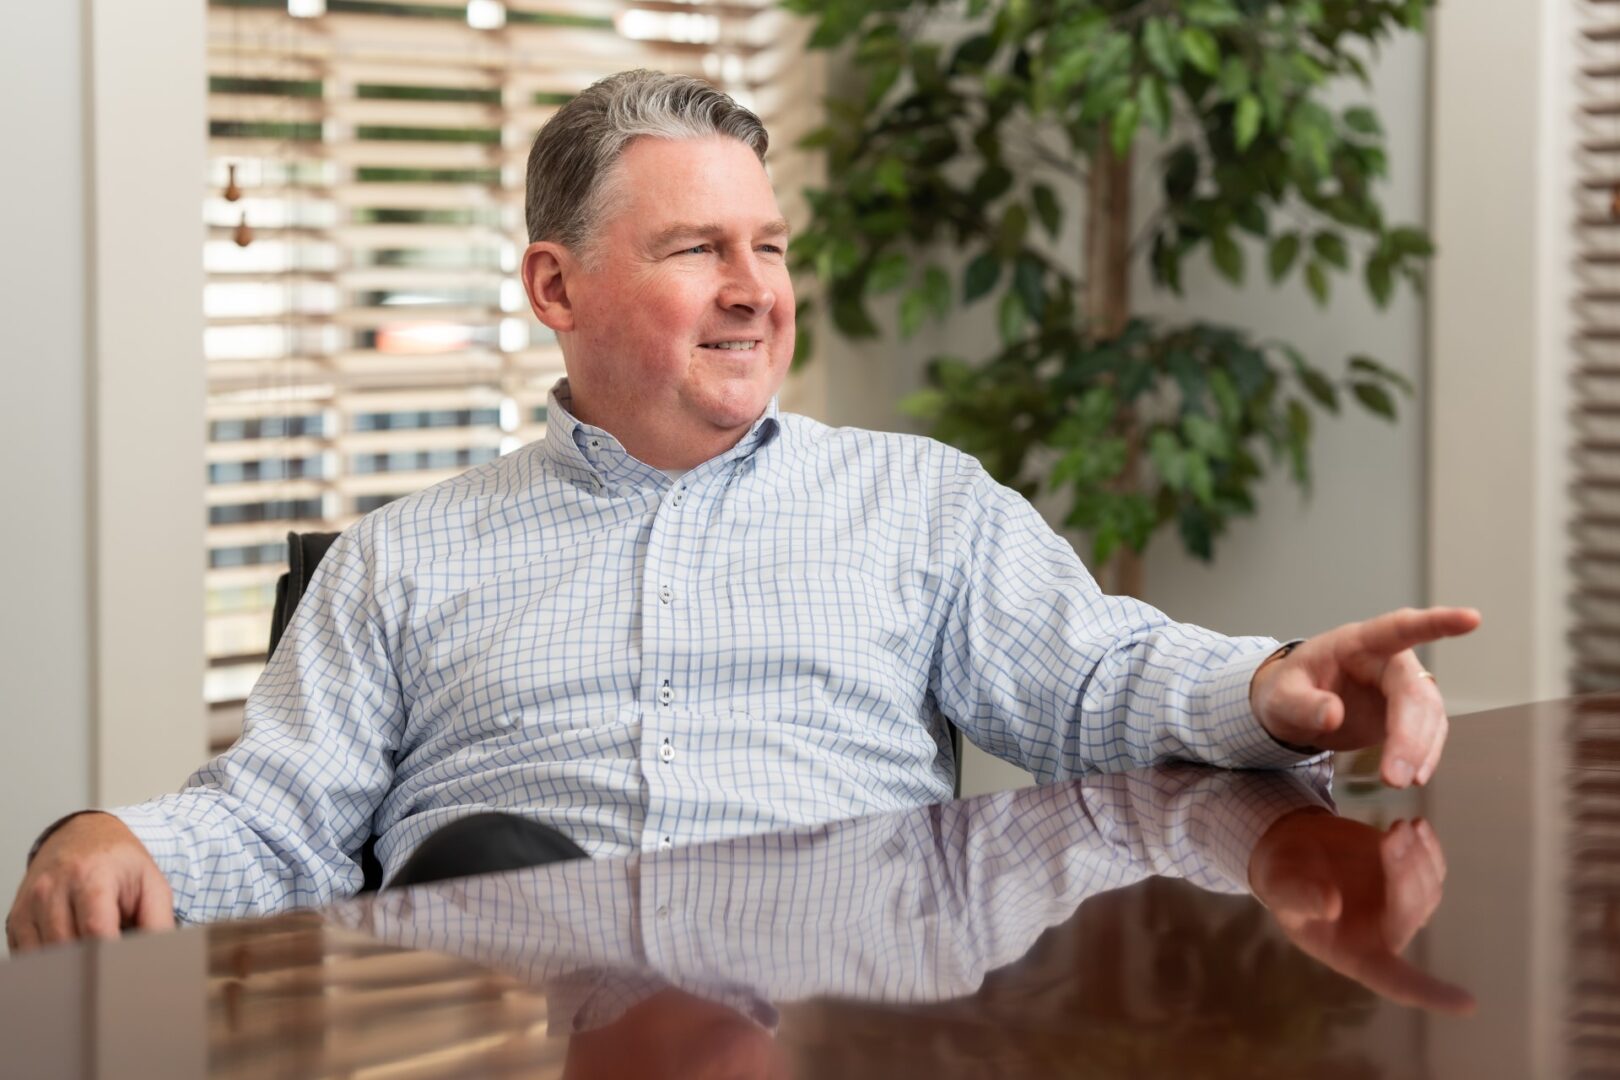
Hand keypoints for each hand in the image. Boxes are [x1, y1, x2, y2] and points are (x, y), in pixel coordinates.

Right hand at [6, 812, 173, 952]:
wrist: (84, 837)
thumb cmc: (120, 865)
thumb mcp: (151, 884)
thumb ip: (158, 921)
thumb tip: (158, 958)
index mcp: (90, 875)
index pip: (95, 930)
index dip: (112, 956)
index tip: (126, 968)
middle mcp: (53, 887)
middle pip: (68, 948)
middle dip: (93, 963)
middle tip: (114, 964)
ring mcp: (30, 904)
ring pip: (46, 958)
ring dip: (72, 964)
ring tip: (95, 950)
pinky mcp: (16, 919)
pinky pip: (29, 957)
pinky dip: (51, 963)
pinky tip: (71, 948)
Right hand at [1249, 808, 1473, 1013]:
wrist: (1296, 850)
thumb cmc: (1285, 880)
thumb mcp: (1281, 889)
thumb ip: (1301, 898)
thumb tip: (1330, 906)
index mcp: (1357, 954)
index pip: (1397, 982)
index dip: (1431, 994)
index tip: (1468, 1005)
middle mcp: (1386, 936)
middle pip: (1410, 912)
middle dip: (1403, 873)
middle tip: (1390, 834)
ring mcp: (1402, 906)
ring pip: (1428, 888)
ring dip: (1417, 856)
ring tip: (1396, 825)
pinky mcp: (1410, 877)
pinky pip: (1433, 868)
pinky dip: (1430, 848)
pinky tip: (1417, 827)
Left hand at [1250, 606, 1481, 786]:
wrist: (1292, 709)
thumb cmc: (1287, 690)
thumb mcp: (1279, 697)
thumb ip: (1302, 705)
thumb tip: (1332, 715)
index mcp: (1357, 642)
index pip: (1399, 628)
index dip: (1436, 623)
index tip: (1471, 618)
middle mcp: (1388, 660)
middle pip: (1415, 691)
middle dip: (1411, 734)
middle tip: (1395, 777)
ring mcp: (1401, 688)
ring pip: (1429, 715)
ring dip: (1420, 750)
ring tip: (1399, 781)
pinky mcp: (1405, 715)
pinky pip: (1426, 733)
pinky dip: (1422, 755)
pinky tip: (1413, 775)